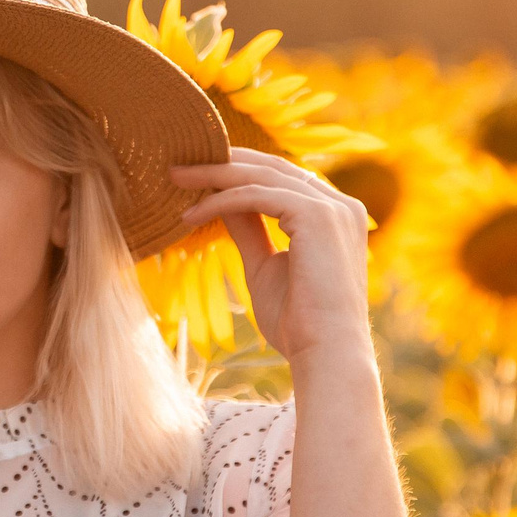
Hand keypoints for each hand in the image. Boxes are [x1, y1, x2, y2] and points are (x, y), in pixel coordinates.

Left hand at [168, 148, 376, 367]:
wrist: (324, 354)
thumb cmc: (298, 323)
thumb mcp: (264, 265)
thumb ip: (248, 229)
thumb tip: (221, 203)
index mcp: (336, 215)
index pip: (283, 178)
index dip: (240, 170)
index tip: (198, 174)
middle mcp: (341, 205)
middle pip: (272, 167)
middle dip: (223, 162)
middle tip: (180, 165)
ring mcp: (333, 208)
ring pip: (262, 175)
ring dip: (213, 175)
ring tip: (176, 178)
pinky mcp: (317, 215)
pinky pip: (256, 195)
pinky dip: (219, 202)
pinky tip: (189, 215)